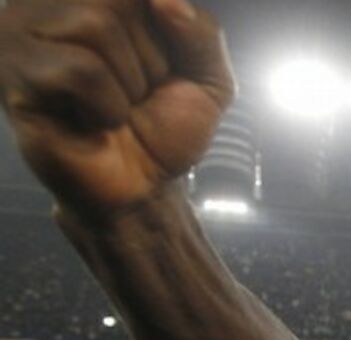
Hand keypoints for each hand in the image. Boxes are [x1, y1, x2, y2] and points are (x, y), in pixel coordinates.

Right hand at [0, 0, 233, 216]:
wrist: (144, 187)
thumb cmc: (166, 128)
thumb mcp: (208, 79)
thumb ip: (202, 32)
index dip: (165, 33)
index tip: (164, 70)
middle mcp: (50, 3)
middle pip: (117, 0)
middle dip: (148, 60)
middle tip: (136, 94)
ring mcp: (22, 32)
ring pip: (95, 25)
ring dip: (127, 83)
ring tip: (115, 107)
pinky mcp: (13, 73)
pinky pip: (79, 69)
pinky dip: (106, 105)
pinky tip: (93, 122)